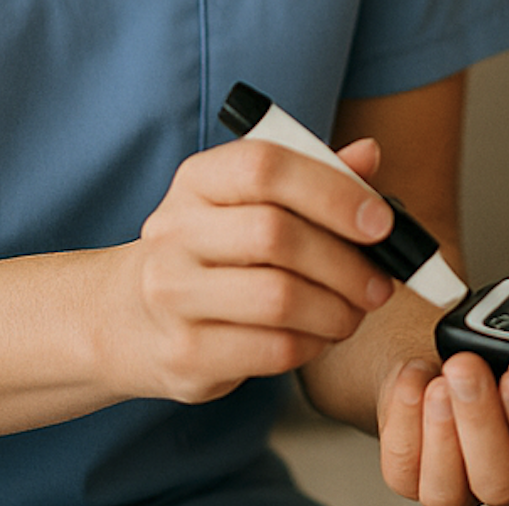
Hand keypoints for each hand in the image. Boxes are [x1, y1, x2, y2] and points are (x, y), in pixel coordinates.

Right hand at [106, 135, 398, 403]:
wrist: (127, 318)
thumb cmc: (213, 251)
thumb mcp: (251, 202)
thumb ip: (312, 176)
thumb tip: (368, 155)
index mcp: (198, 180)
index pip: (265, 166)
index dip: (333, 190)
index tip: (381, 222)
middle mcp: (175, 231)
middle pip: (277, 235)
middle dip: (345, 262)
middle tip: (380, 281)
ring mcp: (173, 295)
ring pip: (279, 298)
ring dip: (336, 310)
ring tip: (354, 312)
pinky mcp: (185, 353)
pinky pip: (271, 349)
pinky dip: (312, 344)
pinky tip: (318, 336)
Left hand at [378, 346, 508, 505]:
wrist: (439, 353)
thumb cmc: (488, 351)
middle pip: (501, 485)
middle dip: (481, 421)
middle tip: (467, 367)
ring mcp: (459, 488)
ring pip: (448, 492)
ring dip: (442, 430)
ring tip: (439, 379)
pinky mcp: (411, 481)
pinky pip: (403, 467)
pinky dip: (404, 416)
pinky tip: (415, 376)